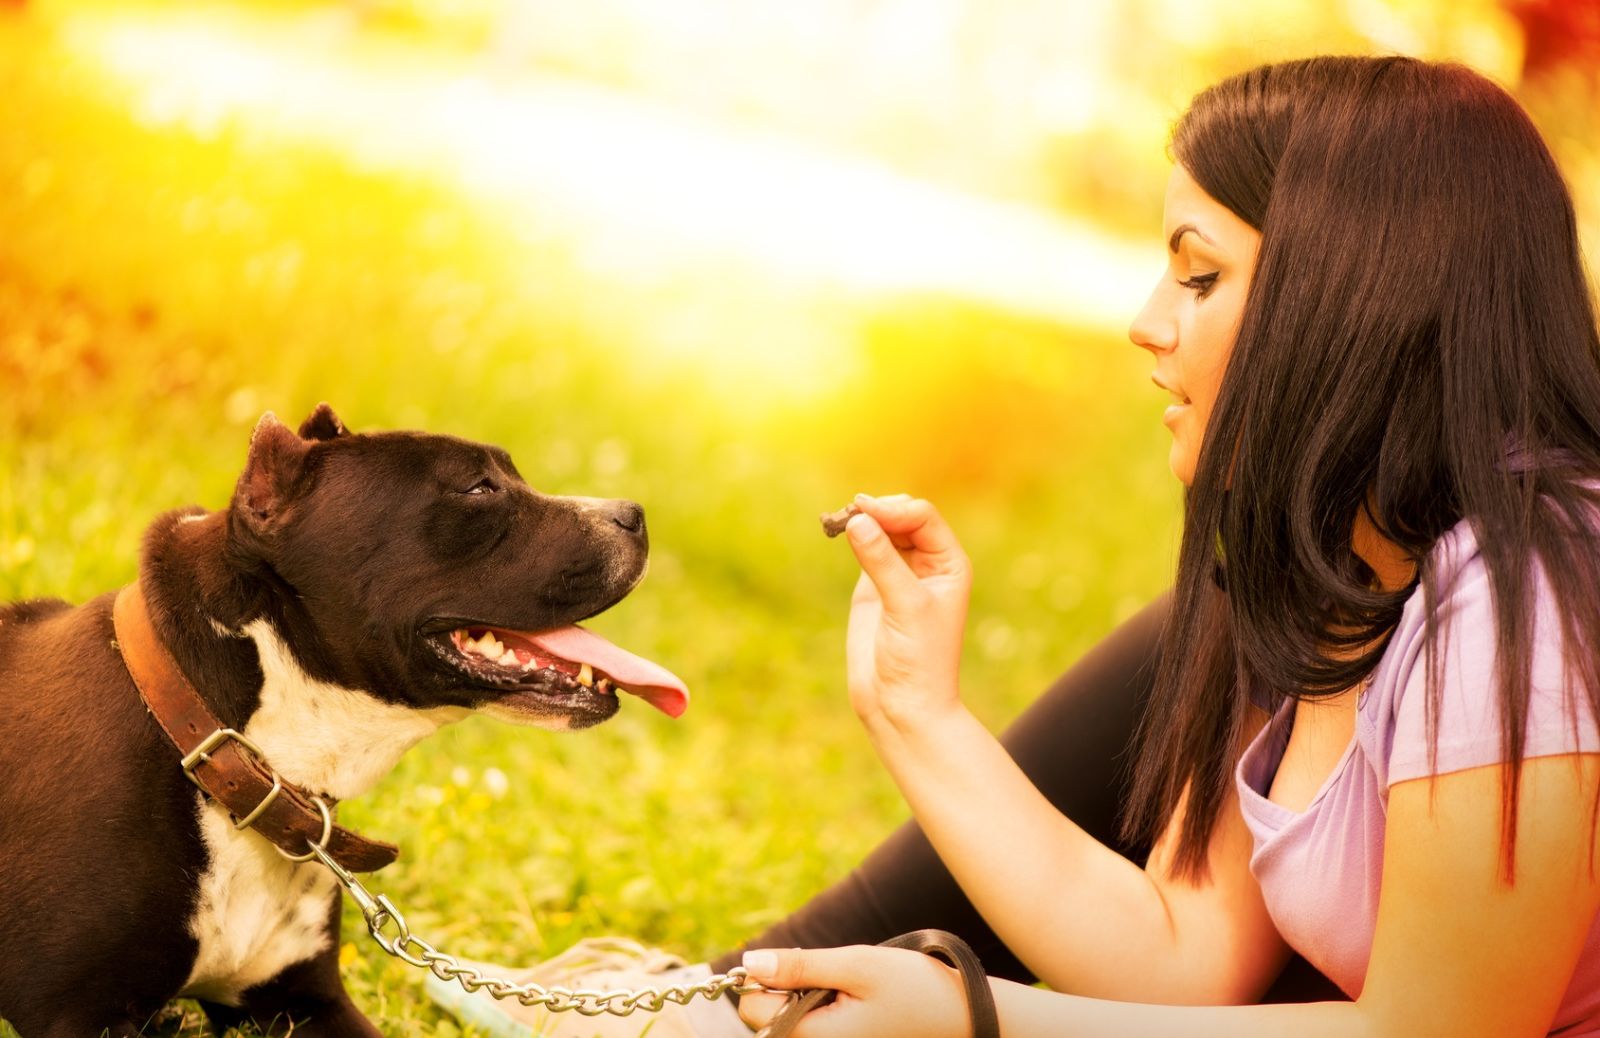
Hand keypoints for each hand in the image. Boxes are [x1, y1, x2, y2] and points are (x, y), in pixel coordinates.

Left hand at [738, 945, 969, 1037]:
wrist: (962, 1018)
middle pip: (765, 1020)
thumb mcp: (857, 965)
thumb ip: (799, 966)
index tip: (805, 966)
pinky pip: (810, 1029)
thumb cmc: (914, 989)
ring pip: (787, 1024)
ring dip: (804, 1001)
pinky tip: (851, 1007)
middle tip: (834, 981)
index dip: (767, 980)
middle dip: (786, 991)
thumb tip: (749, 962)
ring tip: (846, 994)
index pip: (752, 1010)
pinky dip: (820, 1012)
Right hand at [841, 493, 971, 733]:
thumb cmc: (919, 659)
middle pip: (901, 516)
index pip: (923, 517)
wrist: (901, 704)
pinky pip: (863, 548)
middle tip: (850, 513)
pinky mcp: (873, 586)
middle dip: (877, 510)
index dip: (894, 510)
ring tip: (839, 519)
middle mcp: (927, 563)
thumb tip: (857, 520)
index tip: (866, 512)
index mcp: (948, 564)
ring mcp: (898, 573)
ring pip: (881, 528)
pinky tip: (837, 528)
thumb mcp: (905, 605)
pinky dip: (851, 534)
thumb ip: (882, 561)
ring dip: (862, 519)